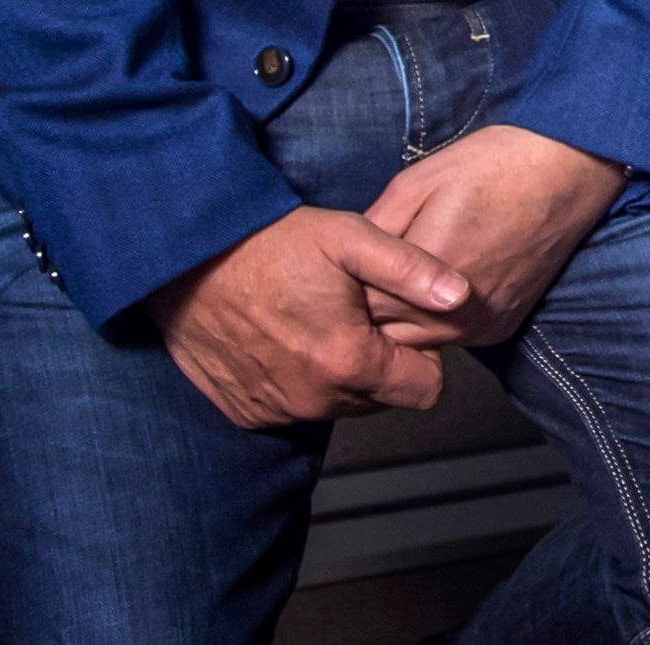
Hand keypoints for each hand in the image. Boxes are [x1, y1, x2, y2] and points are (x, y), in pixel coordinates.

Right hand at [149, 206, 471, 428]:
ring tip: (316, 320)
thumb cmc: (273, 243)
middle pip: (380, 398)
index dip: (421, 356)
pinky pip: (293, 407)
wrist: (188, 258)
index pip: (423, 390)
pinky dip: (297, 380)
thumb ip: (412, 269)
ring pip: (338, 405)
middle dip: (379, 363)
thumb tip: (462, 296)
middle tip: (355, 315)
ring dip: (338, 373)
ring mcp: (275, 410)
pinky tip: (284, 337)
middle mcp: (312, 399)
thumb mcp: (351, 239)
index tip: (399, 323)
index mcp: (348, 361)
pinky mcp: (244, 411)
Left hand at [360, 124, 625, 346]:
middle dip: (367, 310)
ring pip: (416, 344)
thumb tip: (342, 263)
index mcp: (429, 268)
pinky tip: (431, 292)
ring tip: (393, 286)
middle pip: (384, 332)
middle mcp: (457, 309)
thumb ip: (373, 229)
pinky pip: (450, 339)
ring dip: (400, 321)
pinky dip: (433, 323)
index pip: (360, 304)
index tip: (336, 273)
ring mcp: (482, 324)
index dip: (344, 288)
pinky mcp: (501, 328)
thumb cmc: (491, 165)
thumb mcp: (417, 181)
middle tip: (359, 282)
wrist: (567, 170)